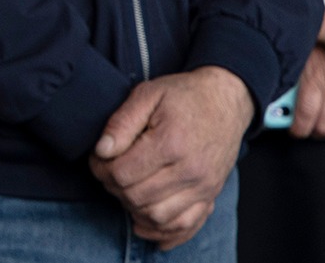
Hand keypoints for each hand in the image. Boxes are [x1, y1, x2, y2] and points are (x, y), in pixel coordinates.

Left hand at [90, 67, 250, 249]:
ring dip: (133, 208)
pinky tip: (144, 221)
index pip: (122, 174)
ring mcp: (203, 187)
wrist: (225, 101)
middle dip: (114, 187)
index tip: (99, 156)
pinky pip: (185, 226)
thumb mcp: (148, 94)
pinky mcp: (210, 196)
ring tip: (126, 187)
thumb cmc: (184, 95)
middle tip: (109, 170)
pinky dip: (161, 230)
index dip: (101, 167)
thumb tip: (101, 150)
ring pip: (157, 217)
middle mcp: (190, 171)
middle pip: (136, 197)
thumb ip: (121, 122)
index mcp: (171, 143)